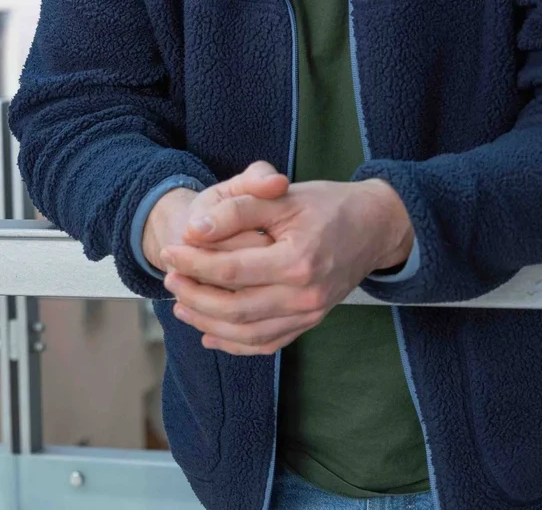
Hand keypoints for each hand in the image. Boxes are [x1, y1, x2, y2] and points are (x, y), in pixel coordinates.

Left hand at [161, 169, 412, 355]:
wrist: (374, 226)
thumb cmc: (326, 205)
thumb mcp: (282, 196)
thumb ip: (238, 209)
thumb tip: (195, 230)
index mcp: (297, 261)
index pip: (231, 270)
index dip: (193, 262)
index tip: (169, 251)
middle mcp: (305, 296)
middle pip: (235, 309)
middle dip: (194, 295)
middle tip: (168, 277)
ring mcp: (309, 315)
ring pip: (247, 334)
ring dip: (207, 323)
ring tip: (180, 304)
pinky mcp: (310, 322)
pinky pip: (267, 343)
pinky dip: (235, 344)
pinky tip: (209, 334)